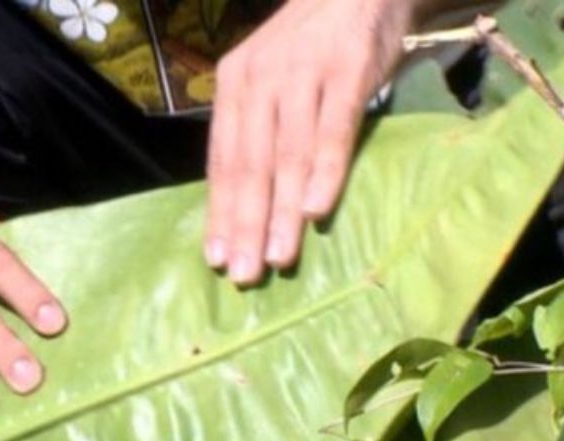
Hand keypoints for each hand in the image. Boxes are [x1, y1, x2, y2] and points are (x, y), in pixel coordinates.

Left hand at [204, 0, 414, 284]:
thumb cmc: (314, 43)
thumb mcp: (272, 78)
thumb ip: (259, 129)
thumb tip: (245, 201)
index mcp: (235, 85)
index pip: (223, 161)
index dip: (219, 213)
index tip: (216, 260)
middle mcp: (260, 79)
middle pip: (249, 165)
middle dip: (244, 224)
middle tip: (243, 274)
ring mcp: (303, 72)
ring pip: (286, 155)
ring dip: (280, 212)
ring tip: (277, 258)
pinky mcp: (347, 69)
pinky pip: (333, 129)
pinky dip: (323, 172)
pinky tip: (315, 210)